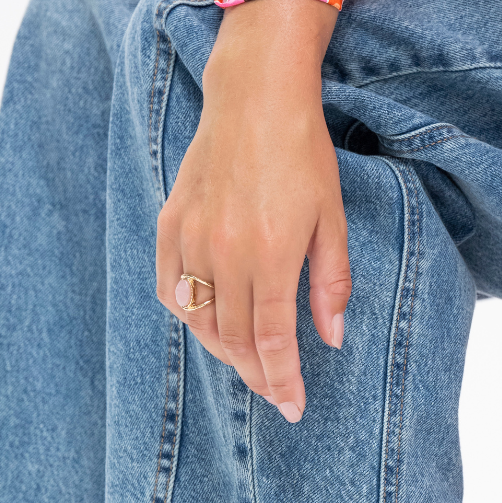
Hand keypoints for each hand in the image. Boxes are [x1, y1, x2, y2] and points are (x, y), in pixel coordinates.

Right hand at [155, 0, 350, 421]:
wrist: (253, 96)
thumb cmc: (301, 153)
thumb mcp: (331, 219)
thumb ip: (331, 283)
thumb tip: (331, 339)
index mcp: (270, 252)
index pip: (272, 339)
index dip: (282, 379)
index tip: (293, 406)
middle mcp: (225, 251)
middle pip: (236, 339)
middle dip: (258, 376)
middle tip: (276, 395)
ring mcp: (192, 238)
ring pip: (201, 321)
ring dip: (225, 352)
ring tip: (249, 366)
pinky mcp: (170, 224)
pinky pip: (171, 290)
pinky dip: (190, 316)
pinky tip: (211, 326)